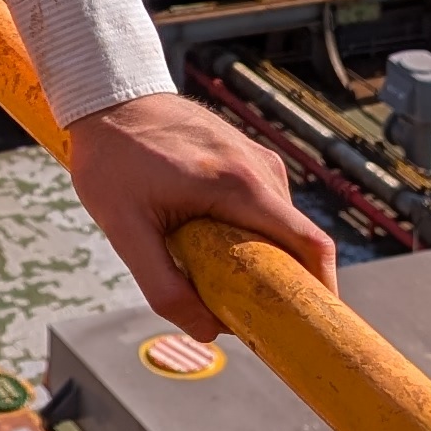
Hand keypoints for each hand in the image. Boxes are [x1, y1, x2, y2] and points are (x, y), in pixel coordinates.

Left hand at [65, 92, 338, 342]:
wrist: (108, 99)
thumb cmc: (112, 161)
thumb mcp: (125, 230)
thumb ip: (163, 286)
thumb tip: (208, 331)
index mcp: (241, 185)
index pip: (310, 244)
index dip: (323, 291)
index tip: (315, 327)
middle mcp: (261, 168)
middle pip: (298, 241)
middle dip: (285, 285)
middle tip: (253, 317)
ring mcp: (257, 157)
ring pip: (280, 225)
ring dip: (263, 258)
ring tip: (218, 277)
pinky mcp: (247, 154)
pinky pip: (265, 206)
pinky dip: (252, 234)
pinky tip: (211, 244)